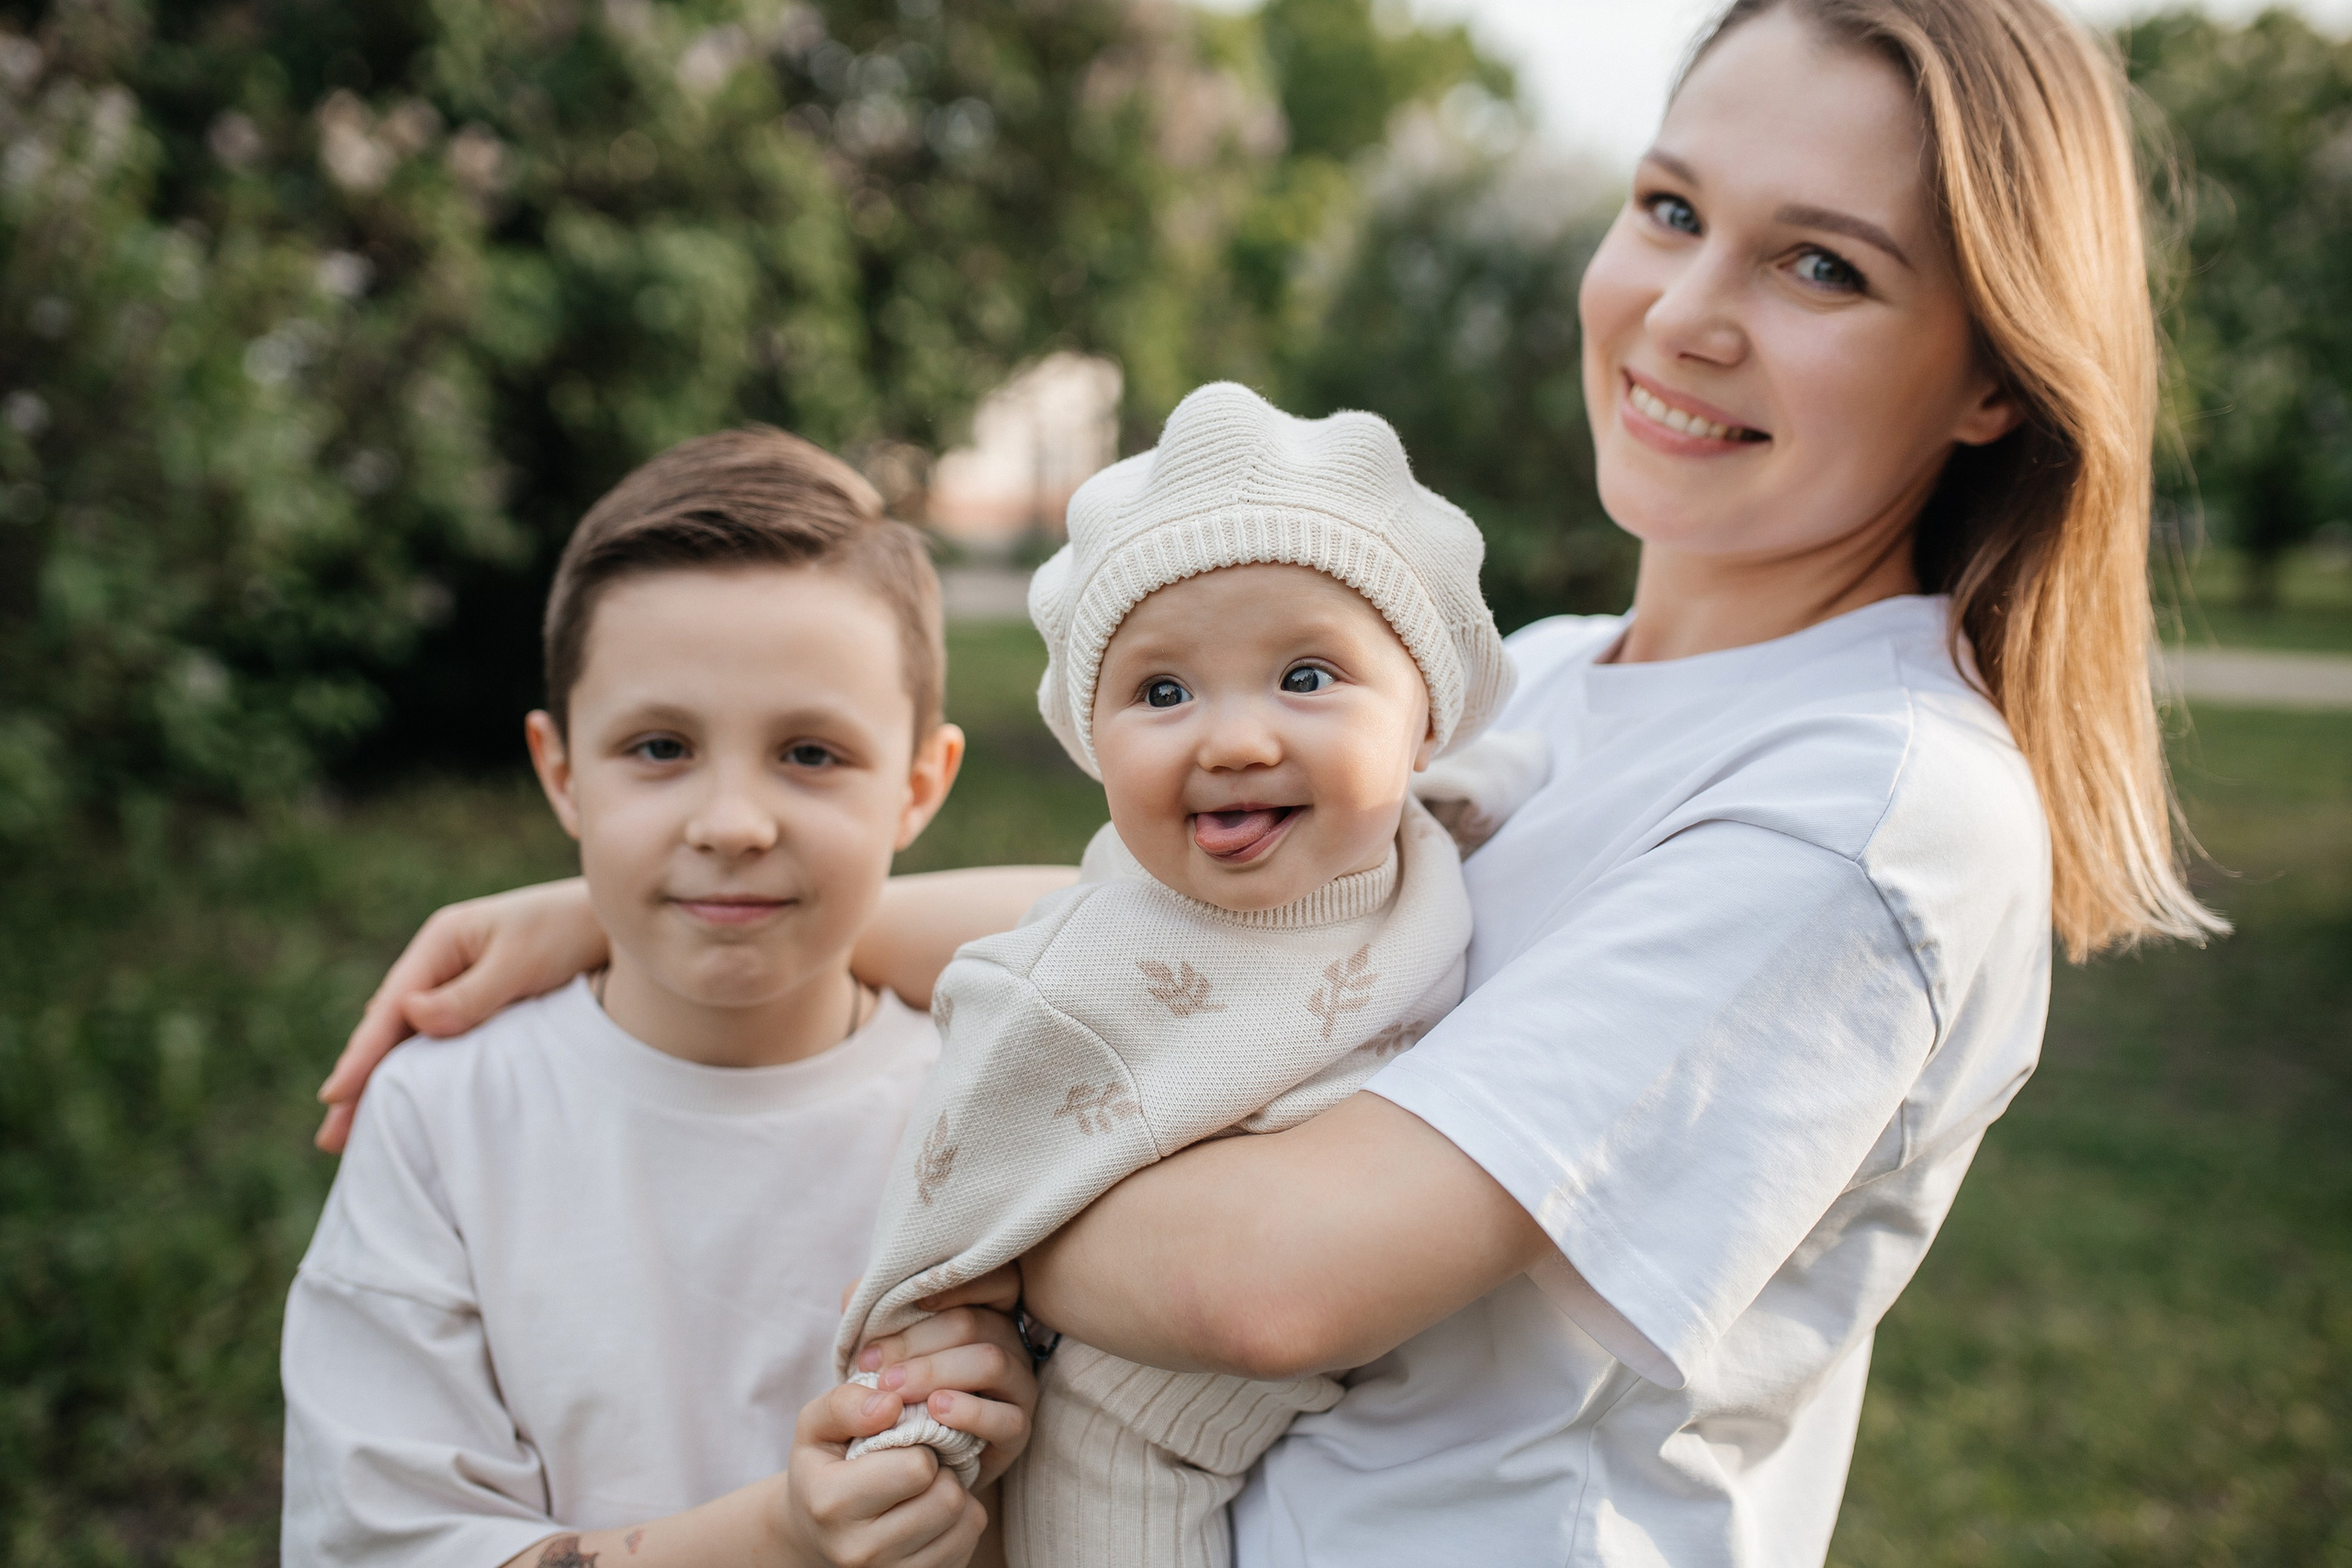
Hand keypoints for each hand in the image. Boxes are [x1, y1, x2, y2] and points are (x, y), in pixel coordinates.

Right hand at [315, 878, 607, 1151]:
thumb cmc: (569, 932)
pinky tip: (404, 1104)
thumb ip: (472, 993)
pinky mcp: (479, 1004)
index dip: (362, 1056)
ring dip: (384, 1083)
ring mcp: (456, 984)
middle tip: (332, 1138)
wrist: (613, 921)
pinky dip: (417, 1073)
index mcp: (441, 943)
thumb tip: (414, 1018)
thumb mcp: (521, 960)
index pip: (391, 1008)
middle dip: (360, 1082)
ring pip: (408, 1041)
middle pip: (389, 1030)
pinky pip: (437, 1043)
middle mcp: (439, 964)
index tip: (335, 1096)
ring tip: (355, 1135)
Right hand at [782, 1380, 989, 1567]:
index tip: (903, 1446)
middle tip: (919, 1468)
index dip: (920, 1445)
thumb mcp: (816, 1426)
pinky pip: (968, 1546)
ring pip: (965, 1525)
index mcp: (831, 1503)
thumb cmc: (822, 1468)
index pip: (917, 1468)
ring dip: (955, 1496)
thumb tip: (892, 1404)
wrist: (812, 1533)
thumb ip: (846, 1404)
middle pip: (946, 1499)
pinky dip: (960, 1524)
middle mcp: (858, 1551)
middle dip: (942, 1472)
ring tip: (925, 1490)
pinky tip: (930, 1515)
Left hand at [853, 1284, 1034, 1488]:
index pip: (995, 1280)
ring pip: (991, 1362)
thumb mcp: (884, 1346)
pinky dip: (969, 1411)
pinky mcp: (1017, 1430)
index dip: (958, 1284)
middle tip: (874, 1366)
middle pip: (975, 1323)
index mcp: (987, 1310)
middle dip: (918, 1342)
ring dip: (936, 1372)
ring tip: (895, 1389)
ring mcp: (1019, 1385)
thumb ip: (870, 1314)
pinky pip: (1005, 1417)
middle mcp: (1010, 1342)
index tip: (914, 1303)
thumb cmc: (899, 1387)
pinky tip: (935, 1411)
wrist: (907, 1452)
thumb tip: (853, 1296)